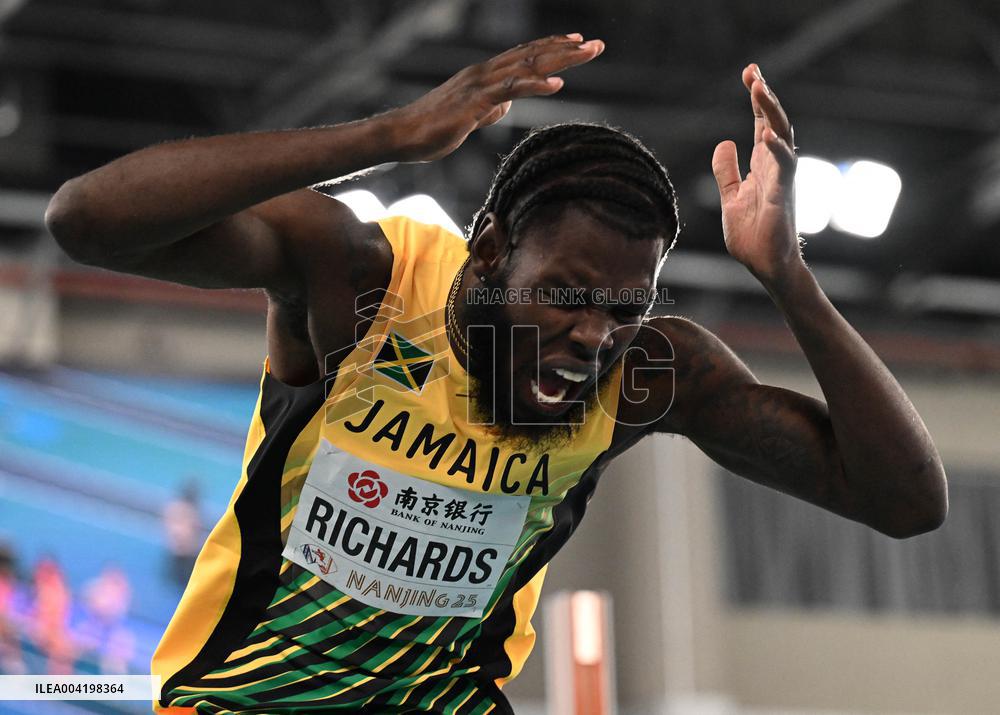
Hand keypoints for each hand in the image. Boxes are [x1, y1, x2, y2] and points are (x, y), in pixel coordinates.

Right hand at [386, 33, 604, 162]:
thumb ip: (488, 109)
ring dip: (560, 59)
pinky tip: (558, 83)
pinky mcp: (475, 102)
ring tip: (587, 53)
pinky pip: (511, 90)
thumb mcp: (469, 119)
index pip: (523, 57)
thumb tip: (505, 106)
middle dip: (566, 49)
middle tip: (597, 45)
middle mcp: (483, 73)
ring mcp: (480, 85)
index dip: (552, 48)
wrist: (402, 136)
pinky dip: (536, 84)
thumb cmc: (432, 131)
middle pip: (531, 55)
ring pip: (526, 66)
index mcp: (483, 76)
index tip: (578, 44)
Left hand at [712, 64, 800, 283]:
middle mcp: (776, 167)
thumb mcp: (731, 197)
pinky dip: (777, 150)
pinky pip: (785, 168)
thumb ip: (727, 171)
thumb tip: (724, 143)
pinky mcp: (784, 196)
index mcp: (763, 165)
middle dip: (764, 97)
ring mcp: (782, 179)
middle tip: (752, 73)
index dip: (756, 99)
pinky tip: (765, 135)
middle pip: (773, 122)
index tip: (750, 73)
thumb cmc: (753, 235)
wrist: (765, 265)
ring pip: (782, 137)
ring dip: (771, 113)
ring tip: (759, 89)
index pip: (761, 123)